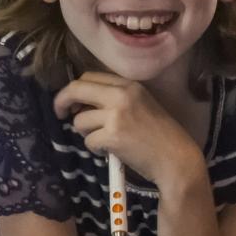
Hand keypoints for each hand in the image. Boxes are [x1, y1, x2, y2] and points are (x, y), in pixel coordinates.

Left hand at [53, 72, 202, 191]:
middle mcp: (122, 95)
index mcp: (129, 84)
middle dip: (62, 101)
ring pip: (80, 121)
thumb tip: (80, 103)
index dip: (75, 89)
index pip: (90, 76)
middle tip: (59, 113)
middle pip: (76, 89)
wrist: (175, 159)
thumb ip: (116, 98)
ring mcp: (116, 115)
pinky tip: (110, 152)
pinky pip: (89, 141)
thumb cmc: (160, 135)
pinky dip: (95, 149)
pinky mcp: (113, 136)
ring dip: (86, 133)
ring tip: (104, 141)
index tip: (73, 102)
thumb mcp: (142, 104)